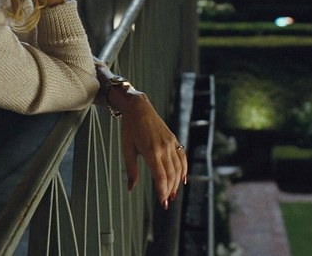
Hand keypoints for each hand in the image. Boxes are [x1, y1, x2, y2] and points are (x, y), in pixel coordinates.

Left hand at [111, 87, 187, 209]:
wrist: (139, 108)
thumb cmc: (129, 128)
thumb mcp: (127, 149)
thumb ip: (131, 170)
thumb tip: (130, 188)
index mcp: (151, 151)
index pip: (160, 176)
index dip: (162, 191)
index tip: (162, 203)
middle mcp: (163, 148)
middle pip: (171, 175)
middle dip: (169, 190)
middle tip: (166, 203)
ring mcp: (171, 143)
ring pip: (178, 168)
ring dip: (176, 183)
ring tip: (172, 194)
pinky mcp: (174, 139)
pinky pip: (182, 158)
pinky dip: (184, 170)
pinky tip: (183, 180)